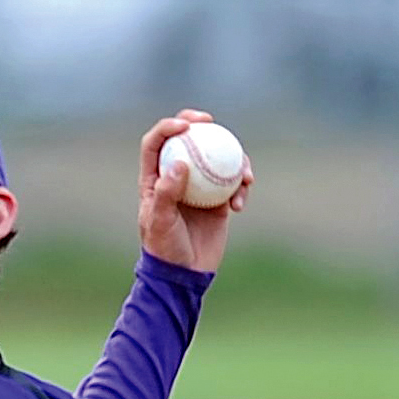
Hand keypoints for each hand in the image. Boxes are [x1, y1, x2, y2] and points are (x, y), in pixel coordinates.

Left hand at [137, 109, 253, 273]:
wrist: (184, 275)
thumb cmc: (165, 249)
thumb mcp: (160, 222)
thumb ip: (166, 192)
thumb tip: (180, 163)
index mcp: (155, 178)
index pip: (156, 142)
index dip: (168, 126)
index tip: (186, 126)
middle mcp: (177, 177)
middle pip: (188, 140)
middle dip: (199, 124)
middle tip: (212, 123)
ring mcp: (199, 186)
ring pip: (217, 158)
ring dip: (233, 158)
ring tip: (243, 175)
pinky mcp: (218, 200)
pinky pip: (234, 184)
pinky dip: (240, 189)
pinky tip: (240, 204)